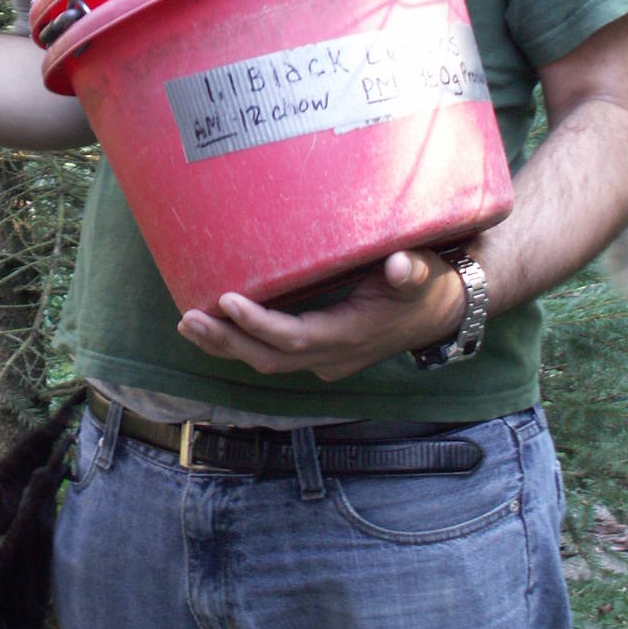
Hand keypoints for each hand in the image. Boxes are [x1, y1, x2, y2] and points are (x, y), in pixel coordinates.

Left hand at [176, 249, 467, 382]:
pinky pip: (274, 354)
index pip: (296, 337)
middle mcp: (333, 355)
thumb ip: (411, 271)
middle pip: (270, 358)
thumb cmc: (426, 286)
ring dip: (227, 345)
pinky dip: (243, 342)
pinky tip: (215, 326)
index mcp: (352, 335)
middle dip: (227, 341)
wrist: (440, 312)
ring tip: (188, 324)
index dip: (260, 324)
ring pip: (268, 360)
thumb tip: (400, 268)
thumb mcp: (423, 274)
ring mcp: (325, 358)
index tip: (228, 300)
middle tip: (187, 319)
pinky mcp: (319, 352)